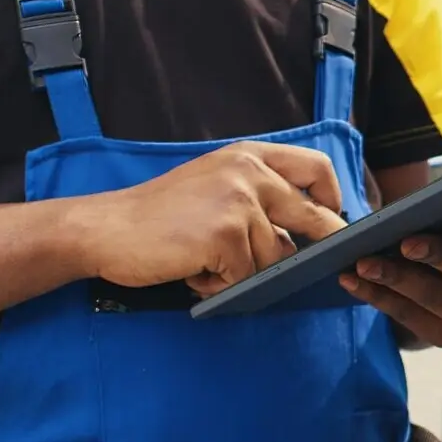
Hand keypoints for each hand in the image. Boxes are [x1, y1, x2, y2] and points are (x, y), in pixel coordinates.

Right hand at [75, 141, 346, 294]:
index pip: (316, 167)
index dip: (332, 196)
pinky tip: (196, 275)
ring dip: (246, 272)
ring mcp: (239, 204)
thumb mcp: (214, 187)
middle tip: (325, 264)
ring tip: (208, 266)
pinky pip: (246, 277)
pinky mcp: (227, 236)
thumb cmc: (158, 214)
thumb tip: (300, 235)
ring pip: (275, 258)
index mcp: (249, 156)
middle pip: (313, 216)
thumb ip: (257, 199)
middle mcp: (249, 173)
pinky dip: (224, 285)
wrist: (107, 229)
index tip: (334, 217)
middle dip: (323, 245)